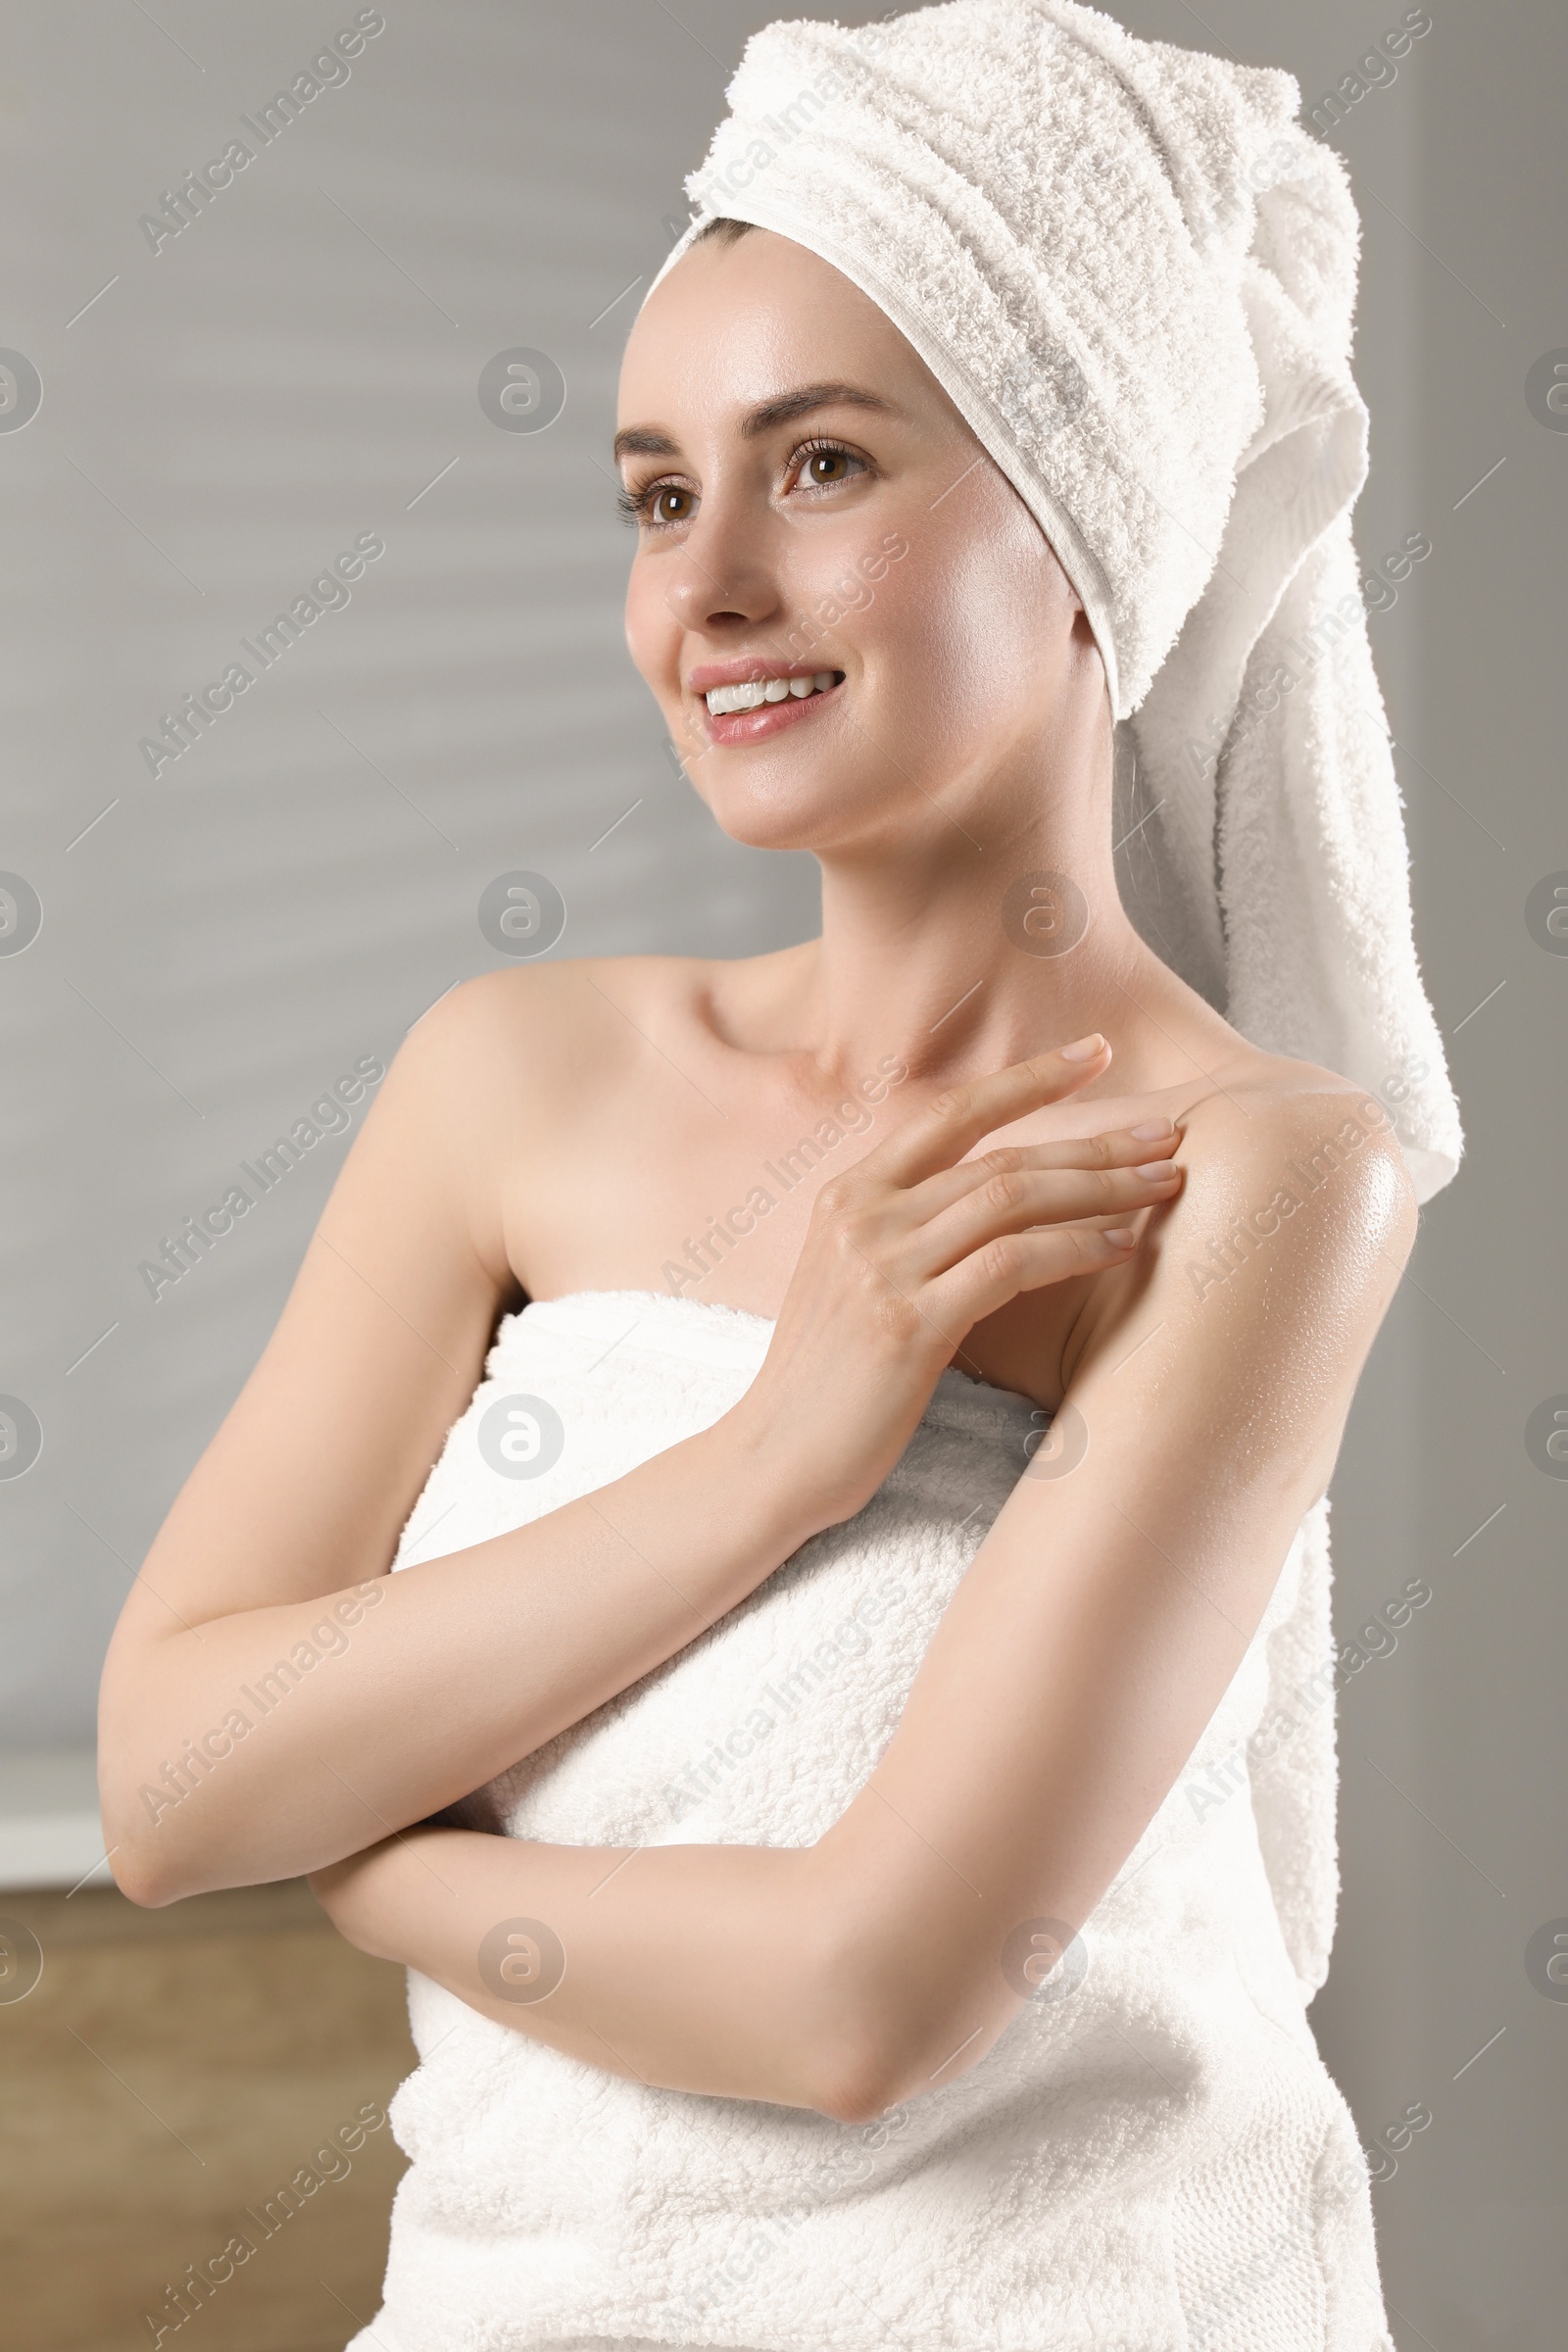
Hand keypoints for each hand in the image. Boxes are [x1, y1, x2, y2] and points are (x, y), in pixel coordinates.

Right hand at [728, 1036, 1183, 1528]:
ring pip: (1013, 1200)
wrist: (773, 1456)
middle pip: (1000, 1158)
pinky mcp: (907, 1324)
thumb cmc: (829, 1380)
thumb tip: (997, 1201)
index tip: (1096, 1053)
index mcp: (848, 1195)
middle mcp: (862, 1217)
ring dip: (1101, 1190)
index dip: (1028, 1079)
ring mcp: (882, 1267)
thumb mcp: (853, 1280)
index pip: (952, 1115)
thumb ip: (907, 1231)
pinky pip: (1009, 1265)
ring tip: (1163, 1184)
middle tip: (1165, 1134)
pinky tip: (1117, 1246)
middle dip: (1094, 1143)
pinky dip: (1072, 1249)